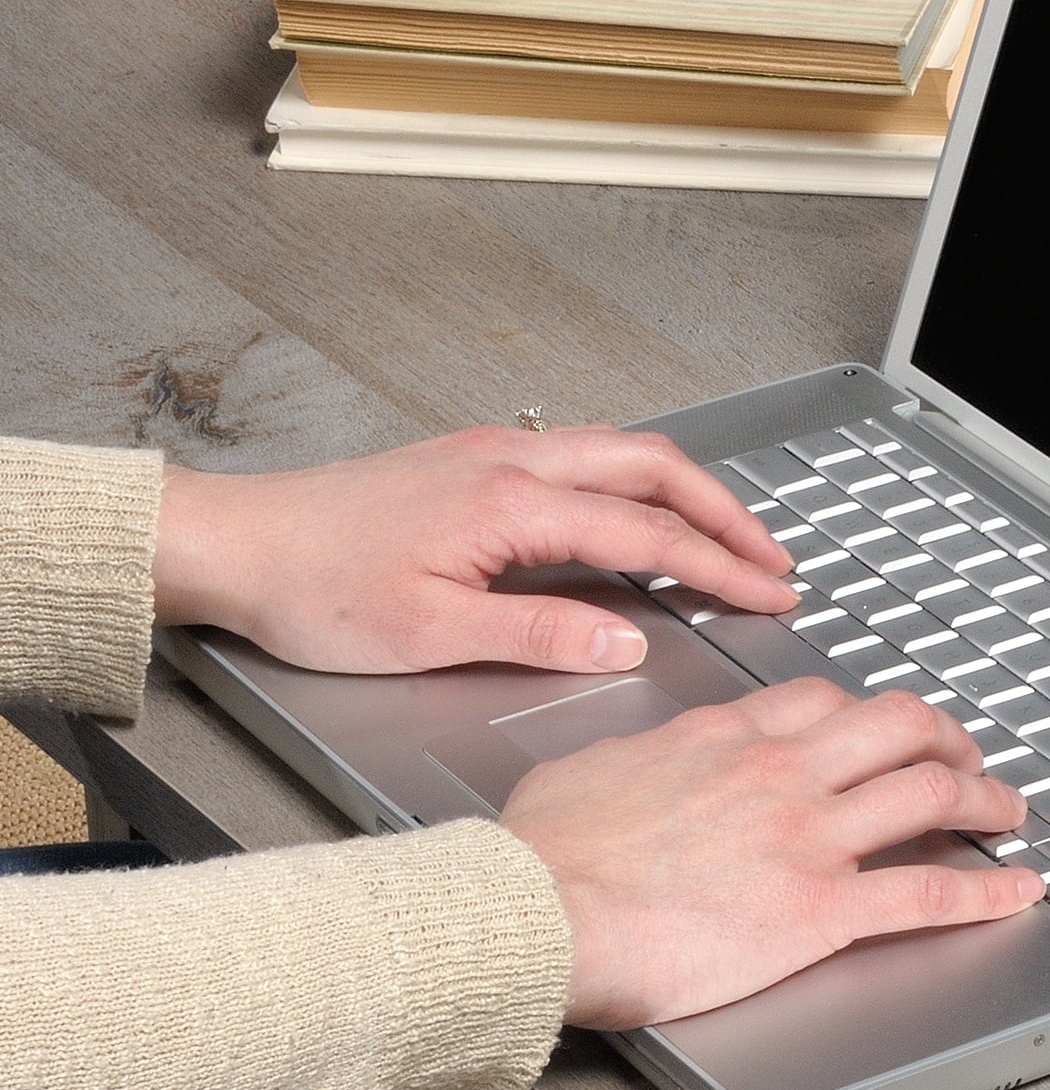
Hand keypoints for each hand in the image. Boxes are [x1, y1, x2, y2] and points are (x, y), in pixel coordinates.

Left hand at [153, 426, 795, 673]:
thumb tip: (625, 638)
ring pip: (622, 450)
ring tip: (729, 534)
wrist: (235, 543)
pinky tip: (641, 511)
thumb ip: (540, 633)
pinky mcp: (473, 459)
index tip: (770, 593)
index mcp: (511, 503)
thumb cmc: (312, 587)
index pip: (648, 532)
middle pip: (654, 467)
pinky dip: (638, 480)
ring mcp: (494, 451)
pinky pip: (583, 454)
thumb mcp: (432, 633)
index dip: (720, 566)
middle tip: (774, 558)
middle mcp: (511, 460)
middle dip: (727, 512)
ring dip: (686, 489)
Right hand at [499, 679, 1044, 1027]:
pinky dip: (987, 891)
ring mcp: (808, 837)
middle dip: (948, 735)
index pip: (822, 701)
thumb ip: (638, 761)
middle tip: (967, 755)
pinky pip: (927, 892)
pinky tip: (1019, 888)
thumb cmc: (542, 856)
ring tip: (1009, 809)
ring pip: (931, 792)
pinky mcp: (820, 909)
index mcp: (724, 737)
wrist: (536, 910)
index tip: (883, 727)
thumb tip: (638, 766)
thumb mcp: (588, 770)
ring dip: (986, 798)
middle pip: (898, 725)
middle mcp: (780, 772)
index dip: (868, 713)